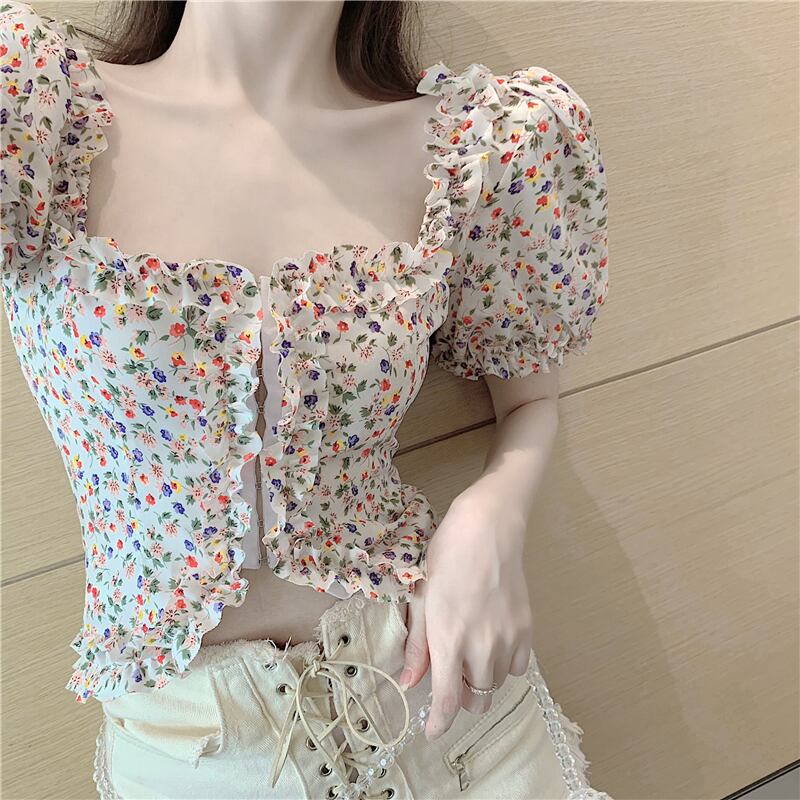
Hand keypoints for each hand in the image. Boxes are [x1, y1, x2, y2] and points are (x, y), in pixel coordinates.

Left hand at [398, 491, 533, 739]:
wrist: (487, 530)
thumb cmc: (446, 558)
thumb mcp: (421, 599)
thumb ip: (418, 645)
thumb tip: (409, 683)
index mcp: (448, 638)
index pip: (447, 700)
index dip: (439, 724)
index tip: (432, 733)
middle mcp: (480, 645)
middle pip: (475, 697)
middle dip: (461, 695)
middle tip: (451, 671)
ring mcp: (508, 638)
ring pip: (496, 683)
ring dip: (482, 679)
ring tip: (472, 651)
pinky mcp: (527, 629)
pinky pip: (518, 667)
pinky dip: (504, 665)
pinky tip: (494, 644)